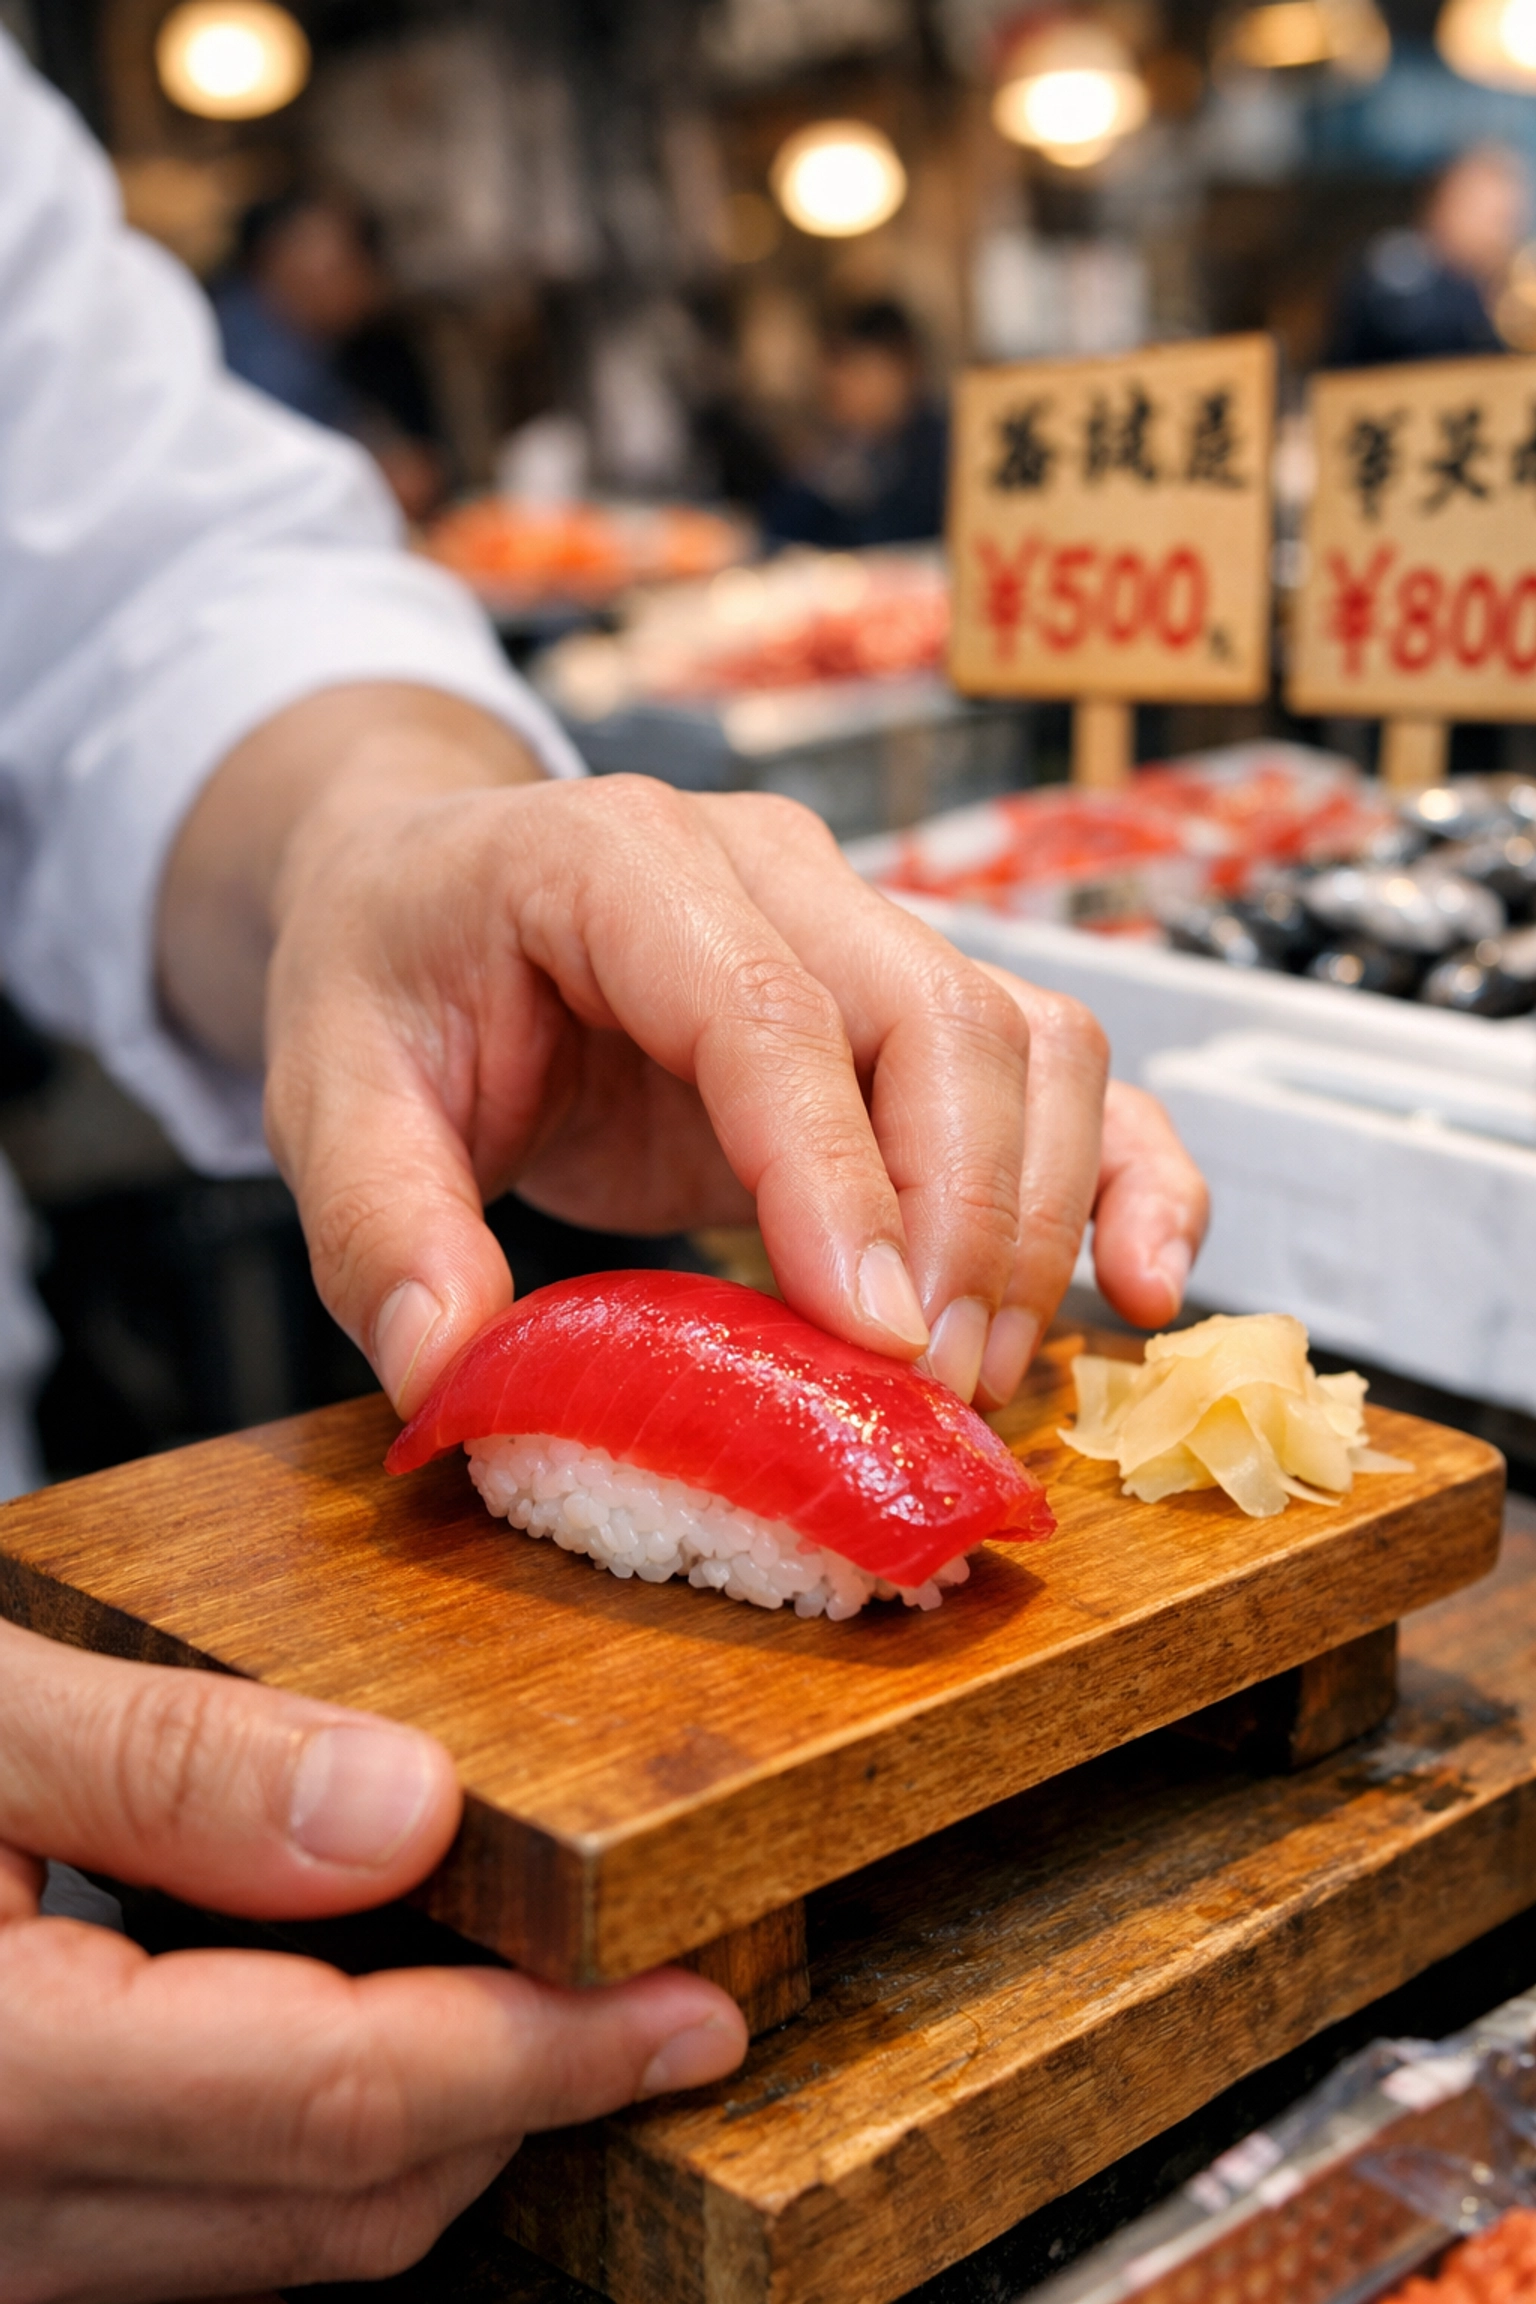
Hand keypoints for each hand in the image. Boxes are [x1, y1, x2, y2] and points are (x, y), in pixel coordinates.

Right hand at [0, 1619, 744, 2301]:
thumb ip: (174, 1763)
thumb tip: (405, 1804)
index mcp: (13, 2075)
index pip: (348, 2096)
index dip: (549, 2052)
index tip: (688, 2004)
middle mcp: (8, 2211)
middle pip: (345, 2199)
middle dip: (528, 2096)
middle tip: (658, 1996)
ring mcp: (7, 2242)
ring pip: (286, 2235)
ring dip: (438, 2122)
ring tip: (542, 1995)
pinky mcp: (10, 2218)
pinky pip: (207, 2221)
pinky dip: (324, 2133)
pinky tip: (370, 2010)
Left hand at [158, 685, 1207, 1415]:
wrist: (435, 893)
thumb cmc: (394, 976)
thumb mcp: (329, 1093)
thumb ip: (379, 1224)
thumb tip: (451, 1365)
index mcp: (616, 860)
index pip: (763, 1006)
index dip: (834, 1175)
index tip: (872, 1337)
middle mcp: (769, 869)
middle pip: (936, 1019)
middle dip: (959, 1224)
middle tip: (923, 1397)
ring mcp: (858, 924)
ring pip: (1027, 1040)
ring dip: (1035, 1222)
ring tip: (974, 1381)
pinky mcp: (903, 1005)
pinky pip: (1060, 1068)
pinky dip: (1127, 1171)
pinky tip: (1142, 1285)